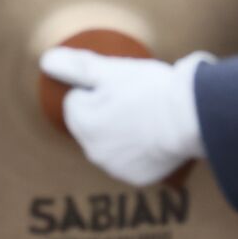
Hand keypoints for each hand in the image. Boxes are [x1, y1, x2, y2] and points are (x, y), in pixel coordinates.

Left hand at [40, 48, 210, 186]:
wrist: (191, 118)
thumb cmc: (151, 90)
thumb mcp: (112, 71)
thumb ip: (76, 67)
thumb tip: (46, 60)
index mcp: (83, 125)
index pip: (77, 100)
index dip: (98, 89)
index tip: (121, 87)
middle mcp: (93, 153)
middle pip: (92, 123)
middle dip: (106, 112)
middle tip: (135, 99)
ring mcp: (116, 169)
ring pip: (110, 142)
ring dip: (121, 131)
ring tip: (147, 117)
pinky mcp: (138, 178)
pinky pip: (130, 160)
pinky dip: (139, 150)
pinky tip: (155, 136)